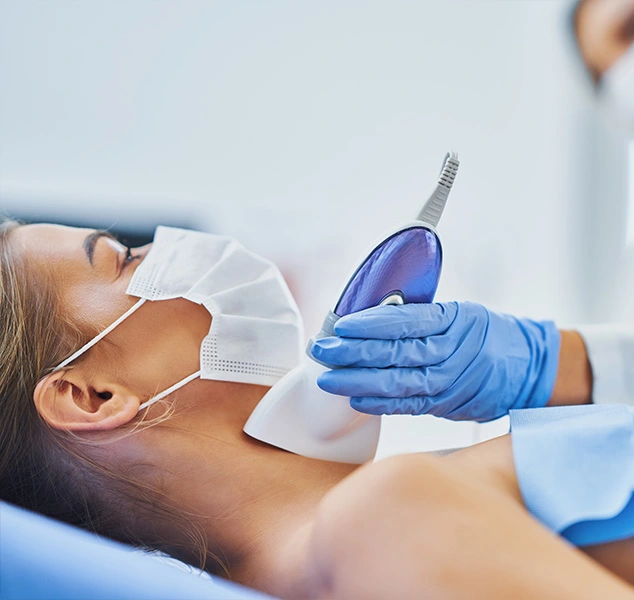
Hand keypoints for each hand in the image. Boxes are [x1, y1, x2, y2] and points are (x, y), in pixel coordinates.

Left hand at [310, 301, 560, 421]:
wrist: (528, 368)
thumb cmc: (487, 333)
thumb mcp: (460, 311)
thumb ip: (421, 317)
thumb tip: (372, 319)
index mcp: (453, 321)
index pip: (404, 322)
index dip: (370, 324)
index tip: (341, 325)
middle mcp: (450, 352)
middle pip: (394, 353)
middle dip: (352, 352)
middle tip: (322, 349)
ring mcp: (447, 382)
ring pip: (397, 383)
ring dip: (357, 382)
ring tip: (329, 378)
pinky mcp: (444, 405)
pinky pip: (408, 406)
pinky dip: (380, 404)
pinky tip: (356, 401)